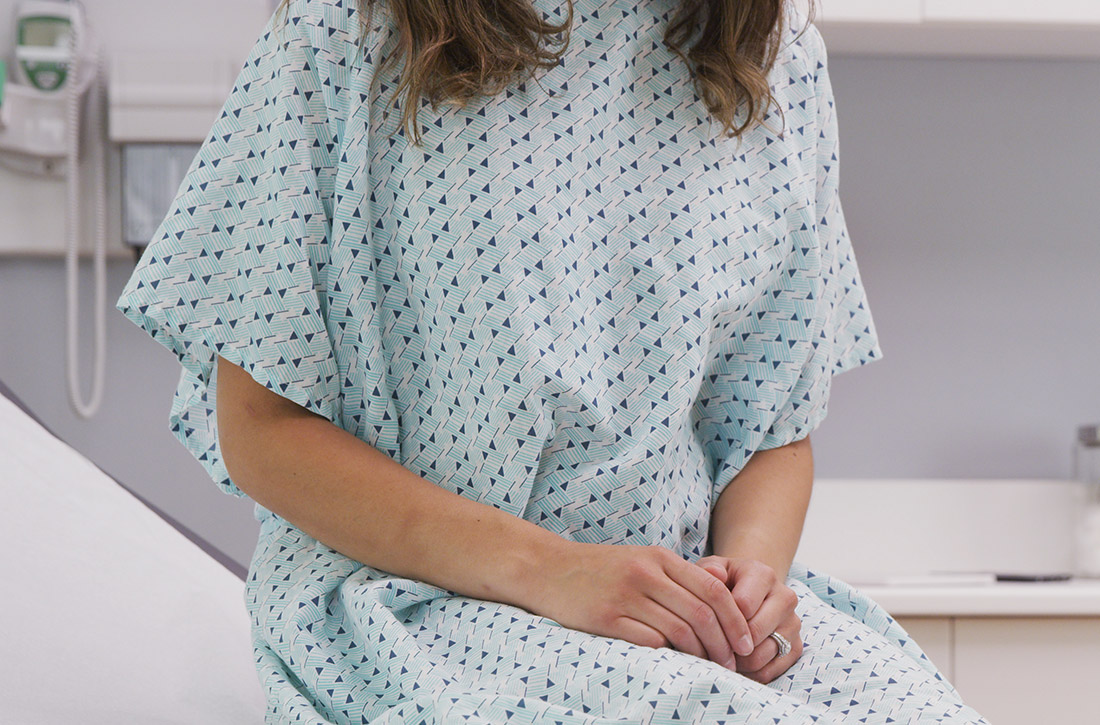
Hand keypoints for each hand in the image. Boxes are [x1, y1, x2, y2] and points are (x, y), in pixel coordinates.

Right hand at [533, 543, 756, 667]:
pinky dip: (667, 654)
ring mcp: (625, 596)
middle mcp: (645, 574)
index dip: (736, 618)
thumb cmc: (598, 569)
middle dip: (724, 642)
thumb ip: (674, 577)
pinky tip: (674, 662)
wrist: (547, 568)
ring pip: (678, 629)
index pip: (713, 588)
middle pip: (701, 612)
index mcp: (658, 558)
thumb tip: (717, 606)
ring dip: (700, 654)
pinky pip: (648, 641)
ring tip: (708, 667)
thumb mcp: (639, 560)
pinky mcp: (605, 618)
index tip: (746, 641)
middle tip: (733, 663)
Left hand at [696, 556, 802, 683]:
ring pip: (761, 655)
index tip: (707, 624)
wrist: (749, 590)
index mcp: (764, 575)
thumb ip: (709, 569)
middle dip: (728, 643)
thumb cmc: (725, 581)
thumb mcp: (713, 569)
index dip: (721, 620)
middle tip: (711, 645)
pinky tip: (735, 663)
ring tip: (721, 654)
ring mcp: (793, 624)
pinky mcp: (796, 647)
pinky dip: (748, 673)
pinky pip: (770, 672)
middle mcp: (785, 597)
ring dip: (736, 661)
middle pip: (754, 633)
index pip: (743, 606)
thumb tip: (714, 573)